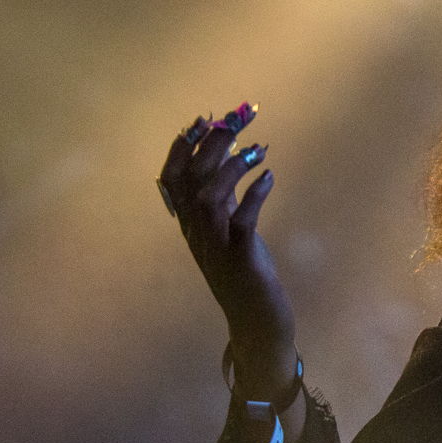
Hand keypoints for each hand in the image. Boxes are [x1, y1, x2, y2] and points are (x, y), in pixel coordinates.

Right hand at [157, 106, 297, 392]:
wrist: (255, 322)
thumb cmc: (245, 274)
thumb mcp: (230, 230)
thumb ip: (226, 197)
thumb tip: (230, 156)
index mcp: (190, 225)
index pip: (172, 178)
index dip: (182, 146)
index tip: (202, 119)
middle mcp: (197, 234)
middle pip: (191, 179)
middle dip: (212, 144)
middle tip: (238, 120)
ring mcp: (216, 247)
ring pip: (209, 197)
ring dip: (231, 166)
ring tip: (257, 148)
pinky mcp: (241, 259)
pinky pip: (242, 221)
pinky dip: (254, 195)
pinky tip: (269, 177)